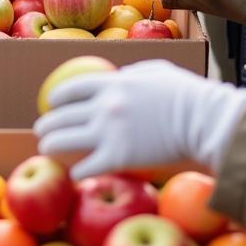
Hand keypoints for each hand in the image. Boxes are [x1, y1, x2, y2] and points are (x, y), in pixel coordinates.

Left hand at [34, 60, 245, 179]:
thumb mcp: (155, 71)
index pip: (71, 88)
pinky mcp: (118, 157)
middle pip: (62, 116)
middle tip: (42, 130)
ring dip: (51, 146)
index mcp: (112, 83)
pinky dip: (77, 171)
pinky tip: (75, 173)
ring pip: (64, 141)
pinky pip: (86, 166)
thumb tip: (120, 76)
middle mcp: (104, 106)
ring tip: (46, 150)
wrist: (202, 120)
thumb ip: (132, 74)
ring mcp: (109, 132)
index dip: (57, 98)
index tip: (51, 104)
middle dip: (47, 124)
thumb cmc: (185, 94)